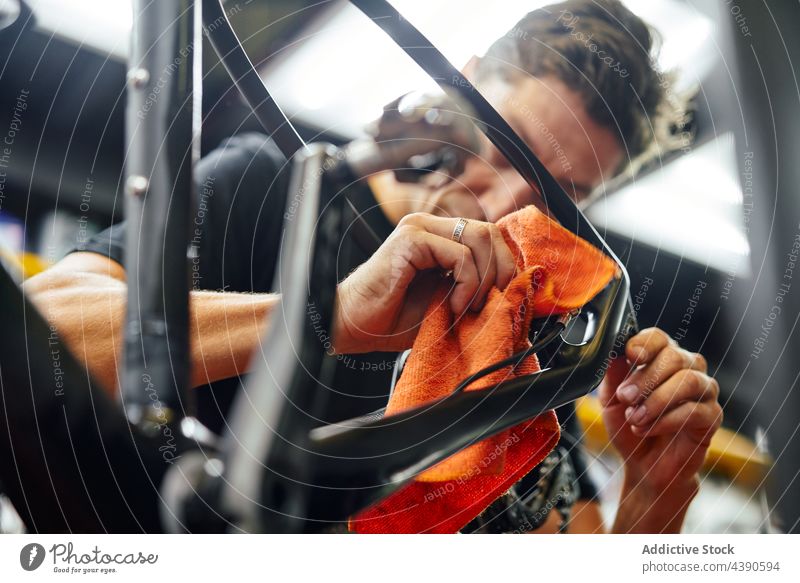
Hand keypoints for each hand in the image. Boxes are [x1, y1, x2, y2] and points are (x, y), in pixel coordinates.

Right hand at [333, 213, 514, 352]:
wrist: (353, 326)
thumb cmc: (392, 319)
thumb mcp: (446, 301)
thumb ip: (473, 287)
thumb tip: (512, 290)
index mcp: (438, 236)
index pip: (489, 235)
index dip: (504, 264)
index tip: (504, 296)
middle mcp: (429, 225)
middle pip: (490, 231)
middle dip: (501, 270)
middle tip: (492, 303)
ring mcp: (419, 229)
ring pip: (480, 238)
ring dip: (484, 279)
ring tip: (469, 307)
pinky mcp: (411, 240)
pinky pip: (460, 255)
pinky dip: (468, 284)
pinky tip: (454, 305)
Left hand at [598, 328, 722, 530]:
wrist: (643, 465)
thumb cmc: (629, 425)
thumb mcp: (611, 399)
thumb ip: (613, 374)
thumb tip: (613, 351)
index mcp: (661, 359)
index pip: (659, 338)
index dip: (645, 344)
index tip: (631, 356)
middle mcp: (686, 369)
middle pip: (674, 357)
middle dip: (646, 378)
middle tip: (626, 397)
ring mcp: (703, 392)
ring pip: (688, 381)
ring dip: (656, 400)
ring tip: (635, 417)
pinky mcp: (712, 418)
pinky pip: (695, 410)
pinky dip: (666, 420)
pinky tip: (647, 429)